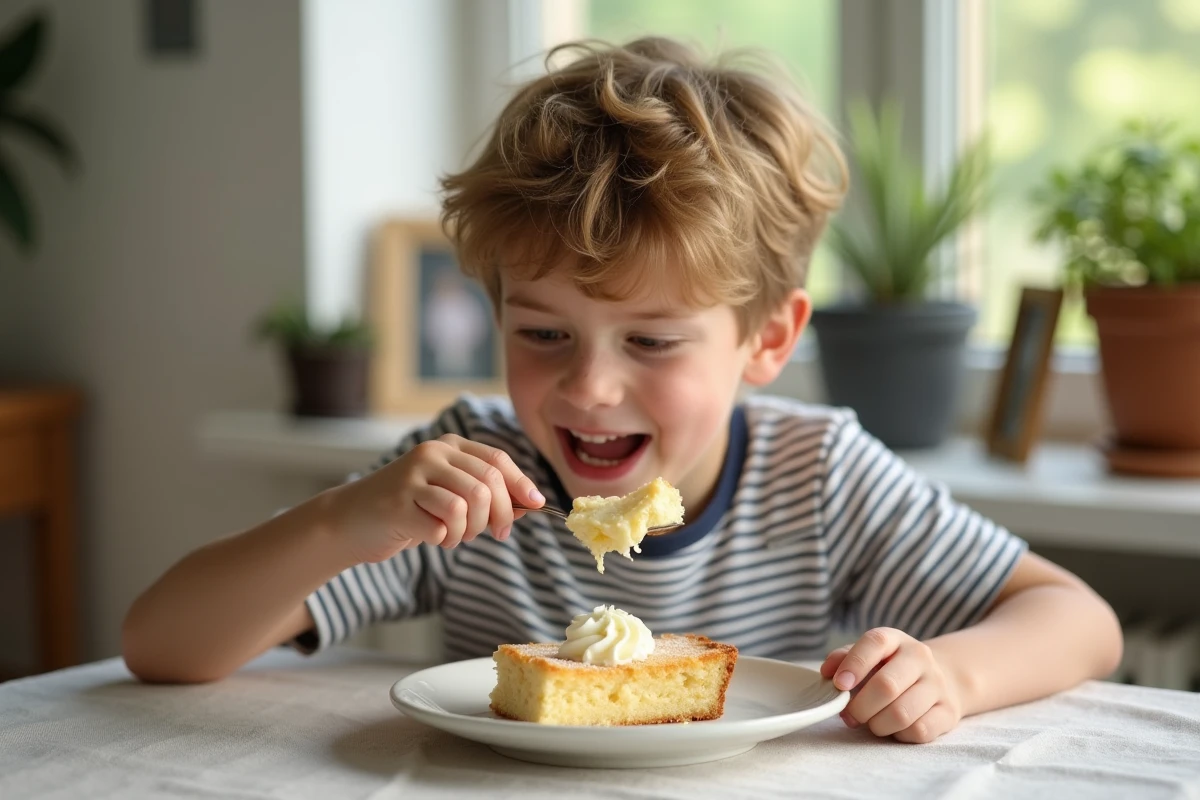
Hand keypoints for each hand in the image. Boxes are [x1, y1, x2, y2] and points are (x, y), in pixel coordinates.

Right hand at [324, 434, 544, 564]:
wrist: (349, 521)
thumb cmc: (408, 509)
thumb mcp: (449, 494)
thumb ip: (486, 495)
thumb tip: (530, 504)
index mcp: (448, 446)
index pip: (496, 459)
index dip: (520, 483)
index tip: (537, 504)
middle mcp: (431, 454)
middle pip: (487, 484)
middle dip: (500, 515)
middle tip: (495, 534)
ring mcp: (412, 476)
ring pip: (467, 504)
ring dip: (469, 530)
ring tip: (455, 536)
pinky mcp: (398, 503)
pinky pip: (441, 525)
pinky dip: (444, 539)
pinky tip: (431, 537)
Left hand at [820, 627, 962, 743]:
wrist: (939, 678)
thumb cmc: (889, 669)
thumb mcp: (866, 656)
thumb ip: (842, 660)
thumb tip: (826, 673)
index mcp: (894, 640)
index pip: (874, 643)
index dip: (854, 664)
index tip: (838, 685)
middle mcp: (919, 657)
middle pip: (886, 686)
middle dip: (861, 707)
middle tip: (850, 715)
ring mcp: (937, 684)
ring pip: (902, 714)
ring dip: (878, 725)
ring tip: (871, 723)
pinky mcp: (948, 711)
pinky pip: (919, 731)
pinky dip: (900, 735)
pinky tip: (894, 729)